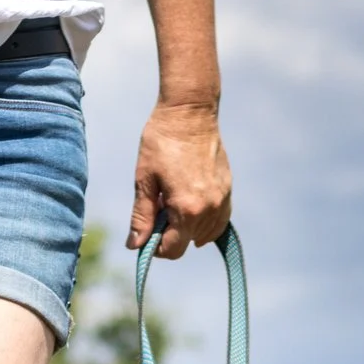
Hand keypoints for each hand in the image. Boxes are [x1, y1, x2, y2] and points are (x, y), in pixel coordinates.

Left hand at [128, 100, 231, 259]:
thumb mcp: (145, 180)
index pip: (173, 249)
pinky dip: (204, 222)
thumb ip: (141, 216)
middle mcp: (209, 209)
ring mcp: (222, 201)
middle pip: (188, 242)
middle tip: (158, 207)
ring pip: (204, 234)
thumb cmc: (161, 142)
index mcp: (187, 209)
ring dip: (187, 227)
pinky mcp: (228, 191)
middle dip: (170, 234)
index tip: (147, 235)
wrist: (189, 113)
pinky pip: (218, 221)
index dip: (156, 249)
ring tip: (174, 201)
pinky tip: (191, 206)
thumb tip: (134, 245)